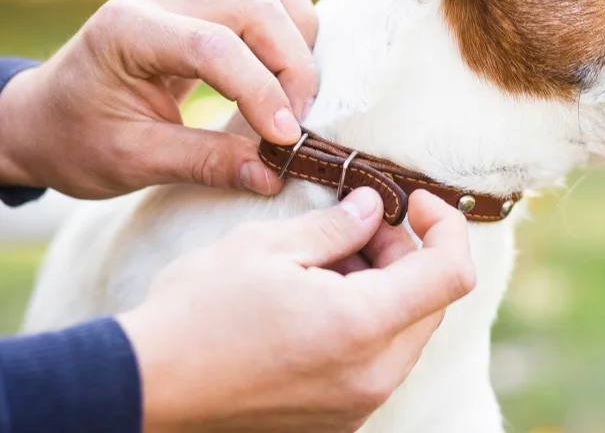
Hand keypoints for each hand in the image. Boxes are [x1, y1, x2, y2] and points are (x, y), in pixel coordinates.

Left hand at [0, 0, 318, 197]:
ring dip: (296, 35)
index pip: (215, 46)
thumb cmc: (74, 141)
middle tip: (294, 124)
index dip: (262, 91)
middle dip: (291, 65)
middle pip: (255, 4)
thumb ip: (205, 163)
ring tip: (293, 93)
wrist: (43, 118)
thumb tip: (274, 174)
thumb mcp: (132, 162)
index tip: (285, 140)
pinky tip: (282, 70)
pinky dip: (287, 24)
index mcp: (126, 29)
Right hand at [118, 188, 475, 432]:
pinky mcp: (336, 421)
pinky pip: (377, 362)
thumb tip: (372, 207)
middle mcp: (371, 376)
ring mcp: (355, 406)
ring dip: (385, 287)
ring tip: (327, 261)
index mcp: (362, 327)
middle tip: (358, 225)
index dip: (447, 226)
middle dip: (407, 253)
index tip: (415, 201)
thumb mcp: (266, 246)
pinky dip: (365, 322)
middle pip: (430, 301)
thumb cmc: (198, 312)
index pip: (453, 272)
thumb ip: (336, 225)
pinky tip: (317, 300)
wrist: (144, 389)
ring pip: (404, 332)